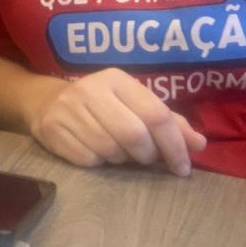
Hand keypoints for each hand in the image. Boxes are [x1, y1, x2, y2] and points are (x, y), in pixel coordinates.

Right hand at [24, 67, 206, 174]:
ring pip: (111, 150)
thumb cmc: (101, 105)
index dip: (175, 145)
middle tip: (147, 159)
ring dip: (122, 159)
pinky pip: (88, 159)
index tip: (183, 167)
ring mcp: (68, 109)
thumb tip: (199, 144)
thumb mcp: (133, 104)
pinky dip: (99, 162)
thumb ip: (168, 123)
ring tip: (118, 151)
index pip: (155, 114)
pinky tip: (96, 151)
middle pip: (134, 135)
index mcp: (117, 79)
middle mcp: (91, 90)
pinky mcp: (53, 130)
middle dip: (147, 155)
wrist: (46, 102)